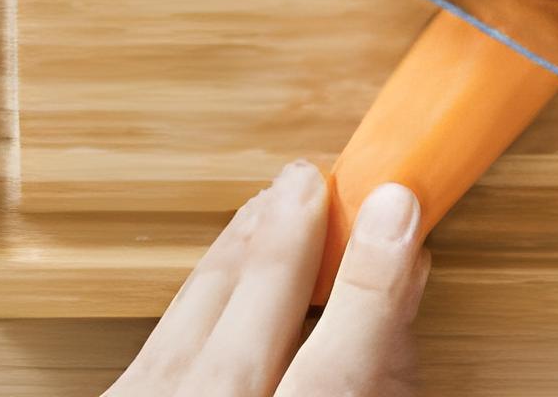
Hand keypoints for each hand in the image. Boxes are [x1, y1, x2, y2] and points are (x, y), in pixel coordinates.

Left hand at [107, 163, 429, 396]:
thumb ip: (384, 386)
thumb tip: (402, 289)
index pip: (338, 372)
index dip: (373, 284)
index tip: (398, 210)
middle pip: (247, 336)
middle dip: (286, 248)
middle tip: (318, 180)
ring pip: (189, 328)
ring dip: (236, 256)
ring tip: (275, 202)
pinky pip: (155, 344)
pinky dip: (196, 293)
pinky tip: (224, 262)